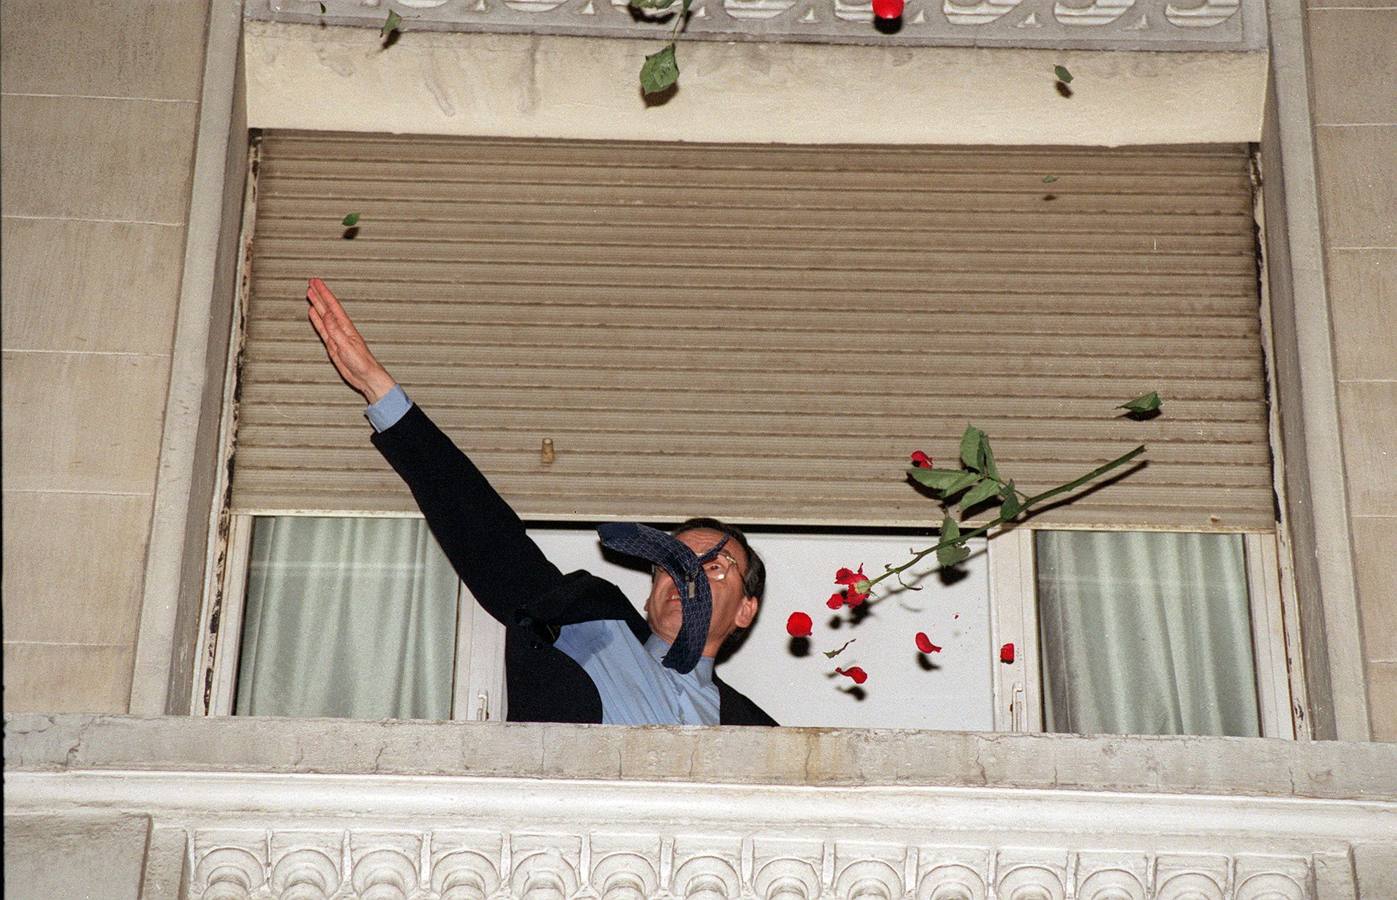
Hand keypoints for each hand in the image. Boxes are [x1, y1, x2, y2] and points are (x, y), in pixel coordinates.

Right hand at [306, 277, 396, 403]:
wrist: (365, 376)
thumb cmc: (362, 363)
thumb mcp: (347, 346)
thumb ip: (335, 330)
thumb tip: (326, 314)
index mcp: (346, 327)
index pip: (333, 305)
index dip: (324, 293)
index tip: (316, 282)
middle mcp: (341, 328)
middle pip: (328, 307)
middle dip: (320, 294)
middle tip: (312, 282)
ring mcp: (336, 335)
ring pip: (324, 315)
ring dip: (317, 304)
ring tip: (310, 294)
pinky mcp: (333, 344)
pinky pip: (323, 328)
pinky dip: (317, 319)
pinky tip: (313, 313)